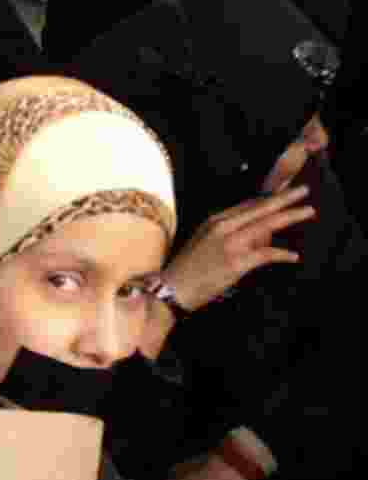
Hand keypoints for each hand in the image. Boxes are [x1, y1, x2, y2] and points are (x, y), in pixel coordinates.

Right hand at [163, 185, 315, 311]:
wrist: (172, 289)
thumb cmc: (186, 270)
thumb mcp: (203, 243)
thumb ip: (226, 235)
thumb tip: (254, 234)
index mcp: (215, 221)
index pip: (247, 205)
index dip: (268, 199)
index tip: (284, 193)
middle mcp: (223, 227)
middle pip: (260, 209)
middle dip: (285, 199)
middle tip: (304, 191)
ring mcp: (231, 243)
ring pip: (267, 225)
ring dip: (290, 217)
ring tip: (308, 212)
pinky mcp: (236, 262)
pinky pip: (266, 254)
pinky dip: (282, 255)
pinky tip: (293, 256)